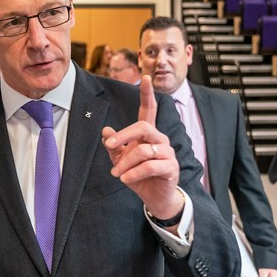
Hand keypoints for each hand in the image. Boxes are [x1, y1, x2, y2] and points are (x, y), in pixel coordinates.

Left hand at [101, 75, 182, 220]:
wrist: (154, 198)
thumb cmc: (139, 176)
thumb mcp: (121, 161)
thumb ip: (114, 146)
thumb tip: (106, 131)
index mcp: (148, 134)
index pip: (149, 110)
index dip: (147, 95)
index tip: (145, 78)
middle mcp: (160, 139)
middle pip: (143, 127)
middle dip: (123, 136)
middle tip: (109, 147)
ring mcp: (167, 153)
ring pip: (143, 150)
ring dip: (125, 163)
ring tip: (116, 174)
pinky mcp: (171, 167)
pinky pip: (150, 165)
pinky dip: (134, 173)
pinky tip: (125, 179)